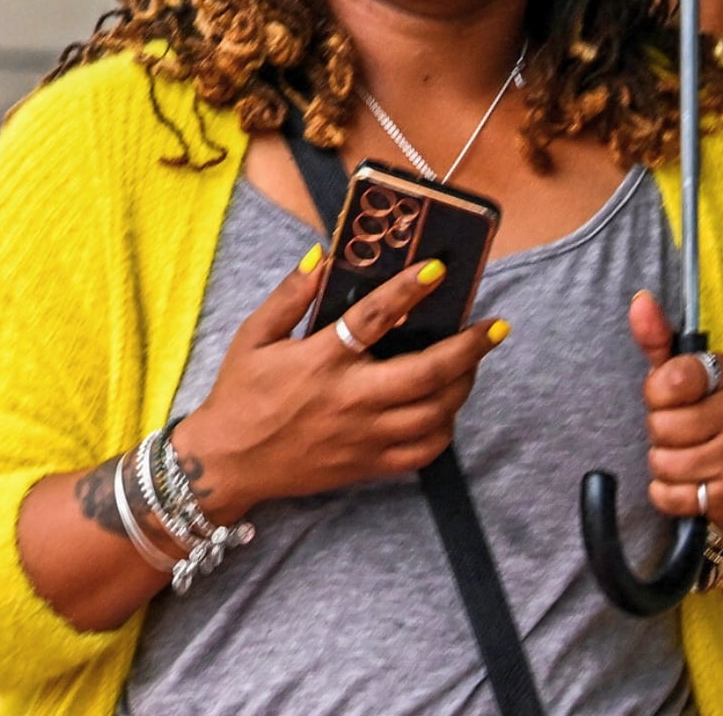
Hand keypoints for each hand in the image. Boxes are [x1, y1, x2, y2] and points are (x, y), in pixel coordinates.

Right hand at [172, 250, 505, 523]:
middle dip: (468, 349)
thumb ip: (289, 296)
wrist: (228, 464)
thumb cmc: (240, 394)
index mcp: (321, 362)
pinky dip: (444, 428)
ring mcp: (363, 438)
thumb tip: (320, 256)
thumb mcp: (253, 336)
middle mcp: (349, 400)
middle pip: (425, 374)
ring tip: (473, 361)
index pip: (373, 319)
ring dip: (462, 385)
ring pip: (434, 415)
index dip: (408, 290)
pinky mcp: (368, 466)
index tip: (438, 268)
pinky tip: (447, 406)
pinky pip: (422, 452)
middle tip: (494, 327)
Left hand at [630, 289, 722, 538]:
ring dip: (663, 464)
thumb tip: (639, 301)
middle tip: (680, 432)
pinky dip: (668, 494)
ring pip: (664, 462)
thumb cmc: (709, 417)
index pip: (671, 378)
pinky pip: (670, 494)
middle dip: (660, 433)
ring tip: (685, 457)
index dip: (657, 393)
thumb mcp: (686, 375)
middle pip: (662, 425)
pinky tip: (688, 483)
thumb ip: (658, 340)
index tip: (669, 396)